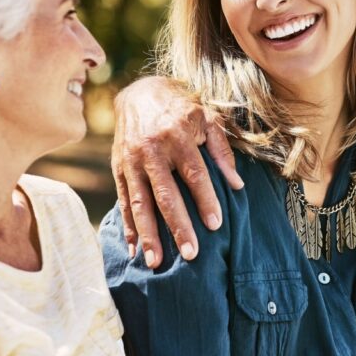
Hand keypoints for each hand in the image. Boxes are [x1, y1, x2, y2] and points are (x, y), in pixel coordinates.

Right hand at [110, 76, 242, 267]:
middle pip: (165, 194)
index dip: (205, 199)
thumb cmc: (182, 109)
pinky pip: (124, 202)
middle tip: (190, 255)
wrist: (140, 93)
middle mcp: (151, 150)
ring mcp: (131, 161)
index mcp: (177, 135)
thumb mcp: (207, 118)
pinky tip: (134, 251)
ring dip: (148, 235)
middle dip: (178, 226)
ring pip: (140, 203)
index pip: (194, 173)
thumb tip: (237, 185)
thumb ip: (223, 150)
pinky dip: (128, 228)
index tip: (215, 225)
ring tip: (156, 263)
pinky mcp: (118, 169)